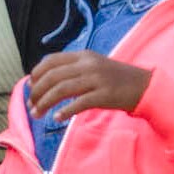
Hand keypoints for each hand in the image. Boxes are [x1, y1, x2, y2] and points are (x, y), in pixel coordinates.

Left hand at [25, 50, 151, 124]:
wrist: (144, 86)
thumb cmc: (115, 79)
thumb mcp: (94, 66)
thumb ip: (73, 69)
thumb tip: (46, 80)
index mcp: (83, 56)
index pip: (51, 60)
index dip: (36, 74)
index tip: (30, 87)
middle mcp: (88, 64)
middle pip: (53, 76)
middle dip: (37, 92)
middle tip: (31, 105)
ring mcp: (96, 79)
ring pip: (62, 89)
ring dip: (45, 103)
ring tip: (37, 114)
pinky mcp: (104, 95)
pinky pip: (79, 103)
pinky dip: (65, 111)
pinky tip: (57, 118)